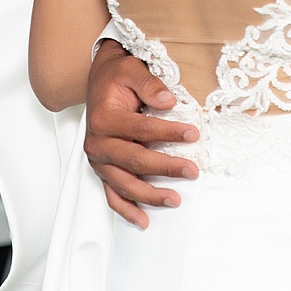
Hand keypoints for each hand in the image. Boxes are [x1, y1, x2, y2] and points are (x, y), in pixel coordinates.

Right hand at [84, 40, 198, 228]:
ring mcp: (99, 160)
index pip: (141, 130)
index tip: (193, 134)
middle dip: (165, 168)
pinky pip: (112, 194)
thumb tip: (168, 101)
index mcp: (104, 118)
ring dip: (149, 195)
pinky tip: (143, 220)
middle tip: (192, 170)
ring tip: (175, 199)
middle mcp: (97, 143)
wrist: (99, 80)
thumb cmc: (116, 77)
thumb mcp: (132, 70)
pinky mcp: (102, 169)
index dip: (168, 133)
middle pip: (135, 161)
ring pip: (124, 184)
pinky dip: (126, 209)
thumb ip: (149, 84)